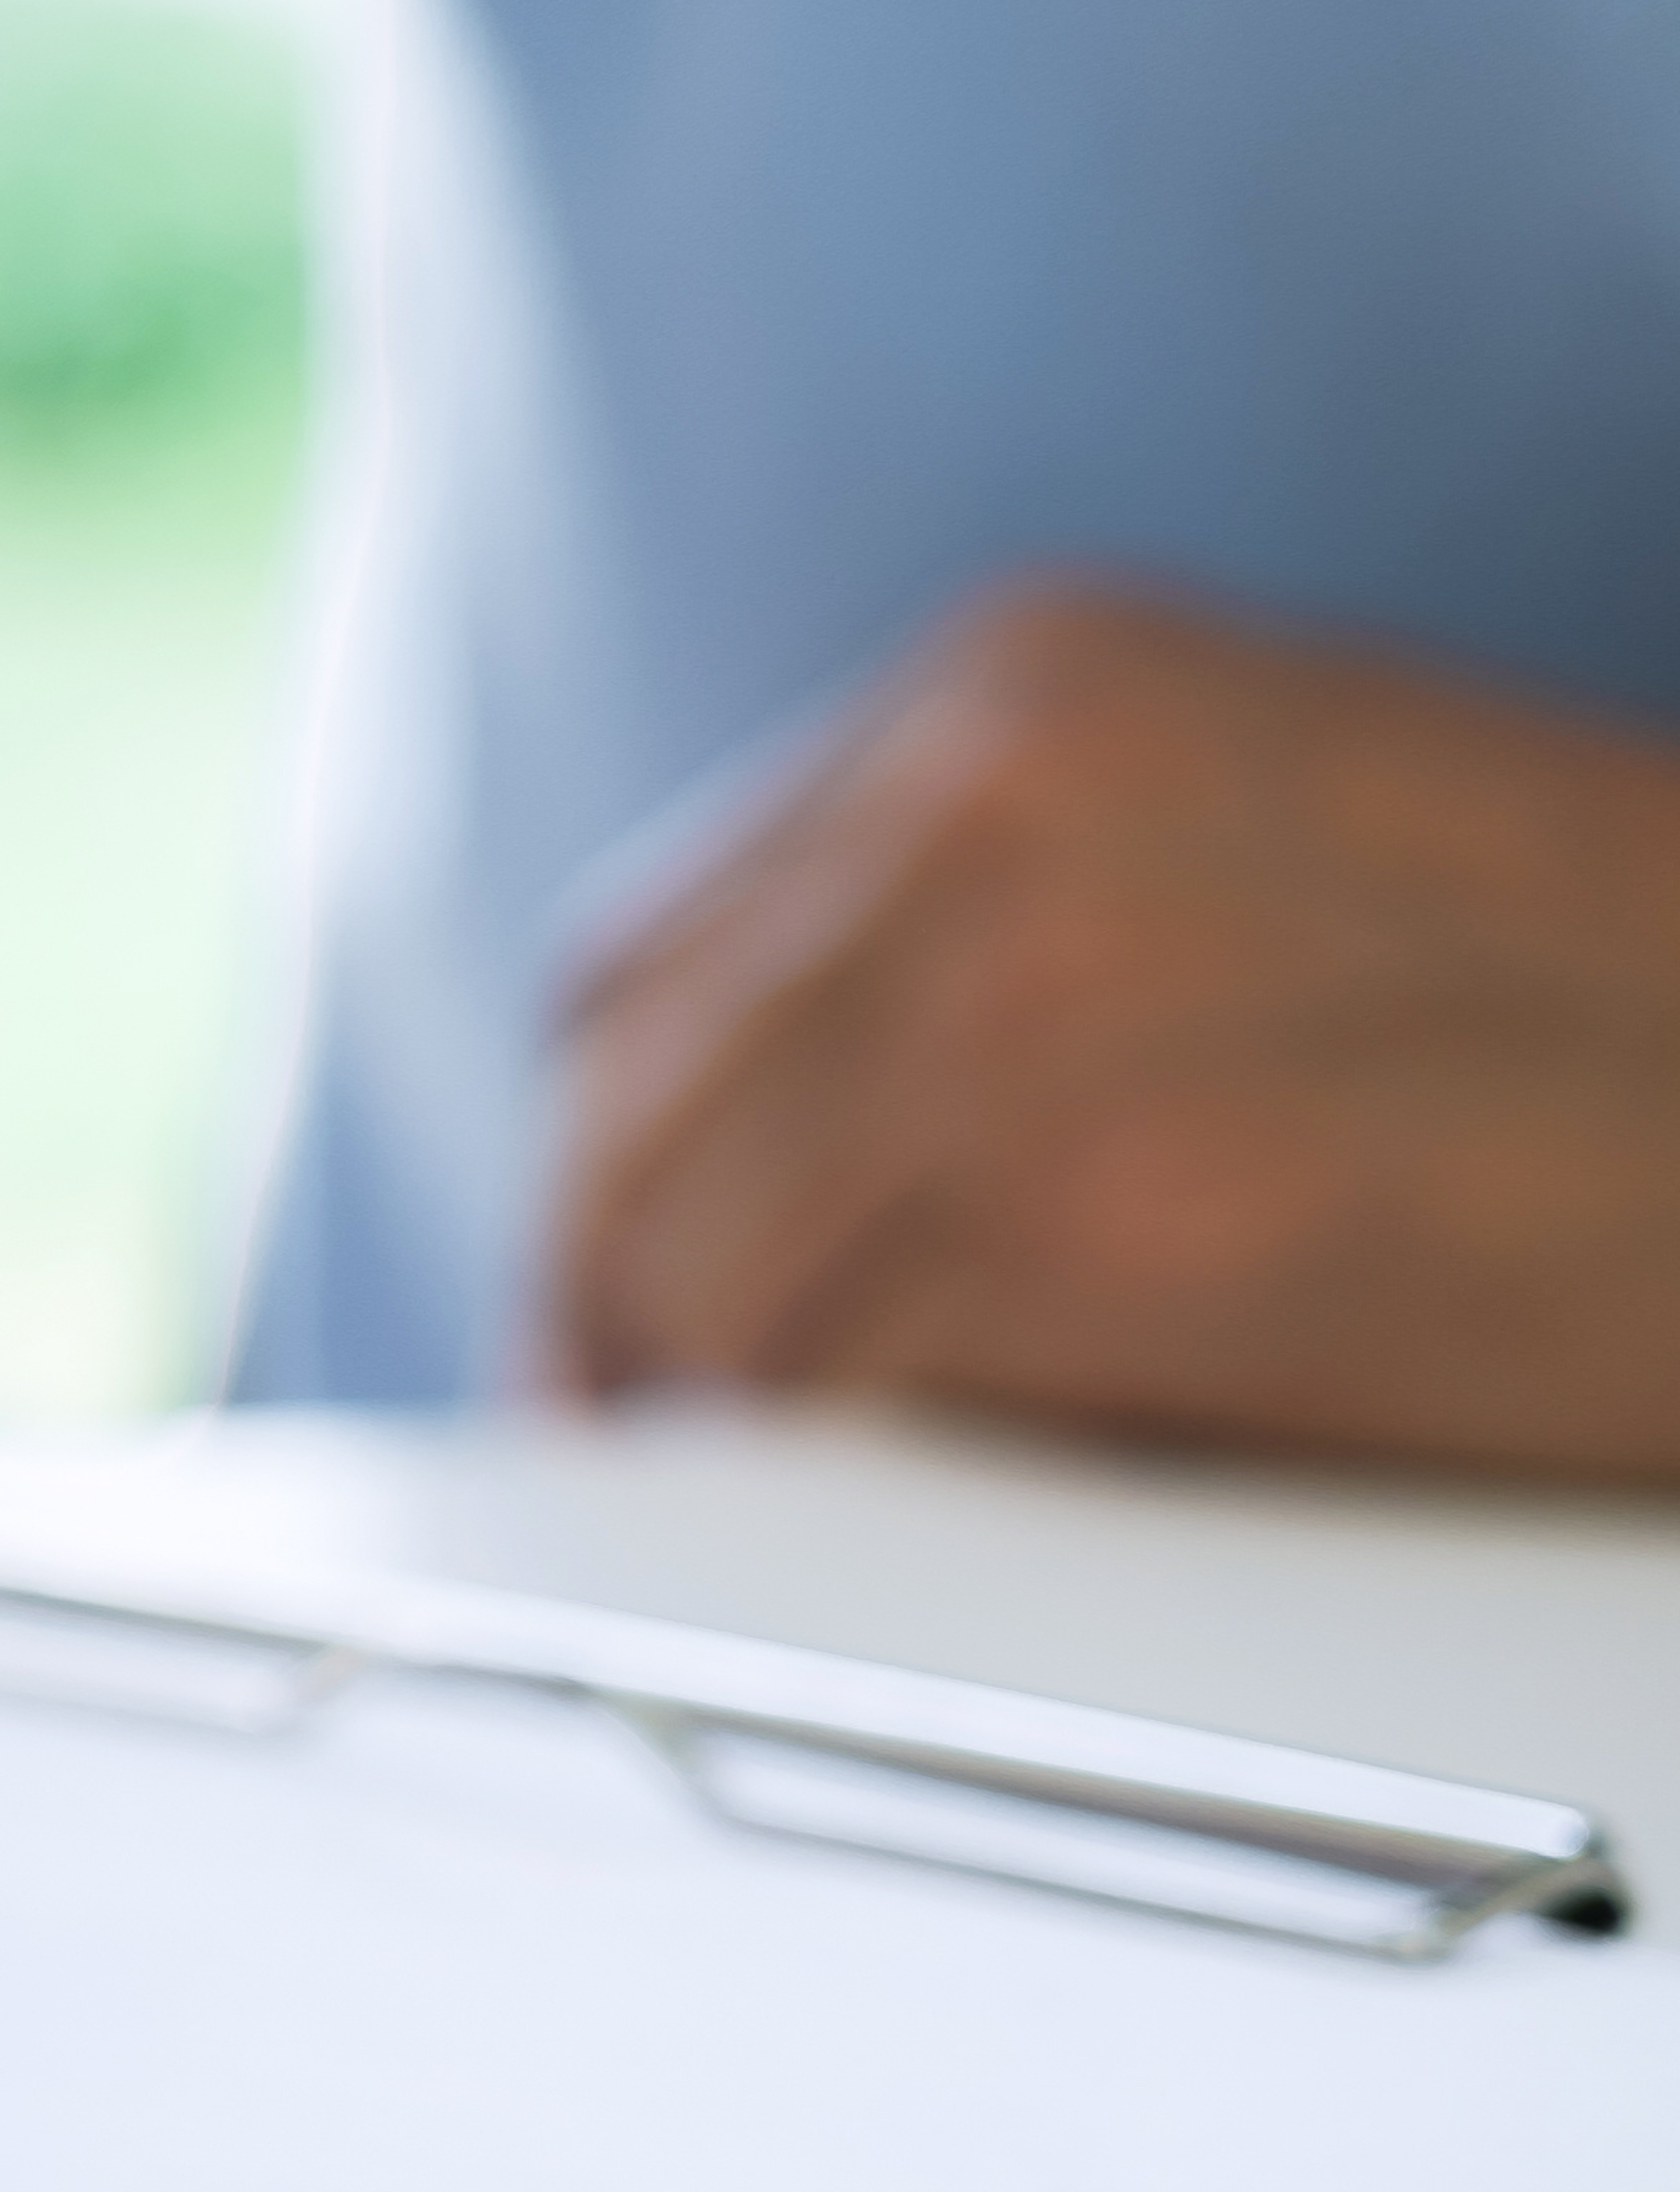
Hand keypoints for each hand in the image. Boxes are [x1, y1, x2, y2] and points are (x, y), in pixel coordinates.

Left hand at [549, 580, 1679, 1478]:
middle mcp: (988, 799)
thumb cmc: (1627, 1016)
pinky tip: (945, 1504)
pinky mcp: (1119, 1215)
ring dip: (737, 1414)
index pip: (646, 964)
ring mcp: (1038, 1001)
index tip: (623, 1302)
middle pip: (626, 1122)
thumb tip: (730, 1154)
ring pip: (701, 1273)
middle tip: (655, 1453)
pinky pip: (851, 1383)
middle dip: (618, 1312)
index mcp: (1013, 686)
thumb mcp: (1271, 845)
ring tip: (814, 1496)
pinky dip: (865, 1471)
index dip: (614, 1161)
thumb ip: (999, 924)